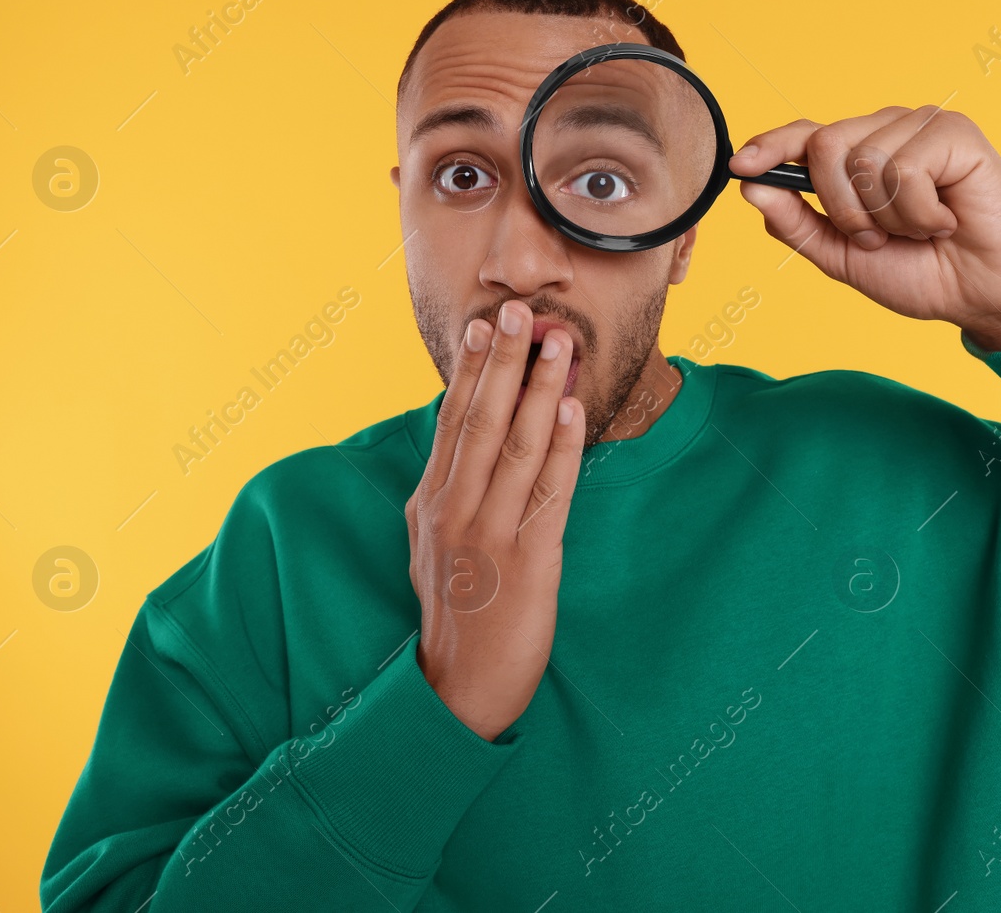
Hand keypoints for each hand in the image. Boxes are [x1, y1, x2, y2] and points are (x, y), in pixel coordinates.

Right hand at [405, 300, 585, 740]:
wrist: (458, 690)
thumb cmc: (455, 615)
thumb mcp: (433, 547)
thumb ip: (446, 494)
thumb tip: (458, 442)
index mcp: (430, 503)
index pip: (451, 423)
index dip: (470, 371)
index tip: (484, 326)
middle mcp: (453, 511)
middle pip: (480, 421)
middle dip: (503, 362)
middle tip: (519, 311)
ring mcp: (487, 536)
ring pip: (516, 447)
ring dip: (539, 390)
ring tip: (558, 345)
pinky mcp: (526, 562)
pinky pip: (547, 493)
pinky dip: (559, 447)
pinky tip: (570, 411)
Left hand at [730, 106, 1000, 351]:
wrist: (983, 296)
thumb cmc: (922, 273)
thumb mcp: (844, 257)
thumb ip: (797, 225)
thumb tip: (751, 188)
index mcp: (860, 154)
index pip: (807, 134)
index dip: (771, 145)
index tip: (741, 166)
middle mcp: (888, 130)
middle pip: (825, 145)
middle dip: (843, 208)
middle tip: (879, 237)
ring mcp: (922, 126)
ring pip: (864, 159)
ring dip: (887, 216)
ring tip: (920, 229)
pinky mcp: (955, 133)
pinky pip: (906, 167)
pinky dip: (919, 211)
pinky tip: (946, 220)